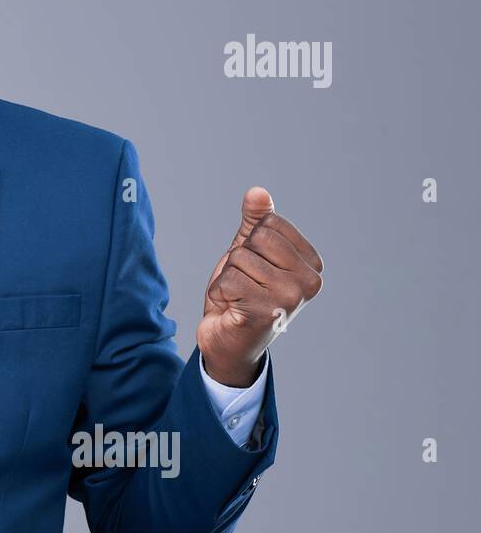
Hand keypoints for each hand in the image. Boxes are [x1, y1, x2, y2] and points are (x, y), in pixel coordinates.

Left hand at [197, 187, 323, 385]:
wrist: (227, 340)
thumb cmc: (241, 294)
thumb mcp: (248, 252)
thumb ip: (255, 222)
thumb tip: (257, 192)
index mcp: (312, 264)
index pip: (269, 224)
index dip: (250, 243)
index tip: (254, 270)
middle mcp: (309, 282)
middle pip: (255, 239)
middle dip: (237, 260)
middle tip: (243, 286)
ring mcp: (290, 299)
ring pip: (239, 259)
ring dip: (227, 279)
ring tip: (237, 298)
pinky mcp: (266, 313)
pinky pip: (227, 281)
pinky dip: (219, 294)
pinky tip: (231, 310)